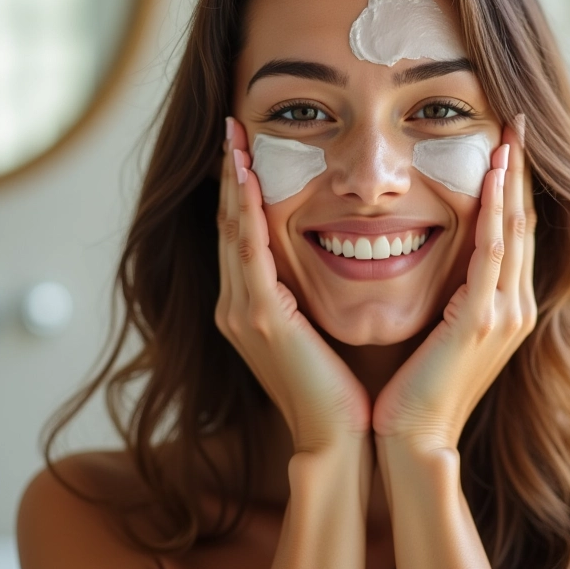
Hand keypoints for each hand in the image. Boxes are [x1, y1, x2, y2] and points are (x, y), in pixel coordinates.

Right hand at [215, 118, 371, 452]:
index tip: (246, 151)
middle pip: (228, 225)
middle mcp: (236, 306)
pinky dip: (244, 211)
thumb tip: (339, 256)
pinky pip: (248, 251)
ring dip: (232, 181)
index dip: (239, 192)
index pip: (241, 237)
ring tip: (234, 137)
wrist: (339, 439)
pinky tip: (245, 174)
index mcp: (251, 309)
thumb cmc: (340, 387)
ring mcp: (242, 312)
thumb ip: (309, 296)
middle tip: (233, 129)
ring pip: (232, 230)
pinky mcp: (261, 318)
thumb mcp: (318, 331)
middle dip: (229, 176)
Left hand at [372, 116, 536, 452]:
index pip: (511, 235)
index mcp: (505, 309)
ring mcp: (505, 314)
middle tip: (517, 124)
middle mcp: (515, 306)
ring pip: (513, 230)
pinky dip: (495, 210)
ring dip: (512, 179)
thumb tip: (443, 263)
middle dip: (520, 173)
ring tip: (511, 134)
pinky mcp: (482, 321)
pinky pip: (492, 252)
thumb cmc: (418, 388)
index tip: (505, 147)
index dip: (511, 189)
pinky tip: (493, 173)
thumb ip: (453, 298)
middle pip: (521, 224)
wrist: (413, 439)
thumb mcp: (443, 334)